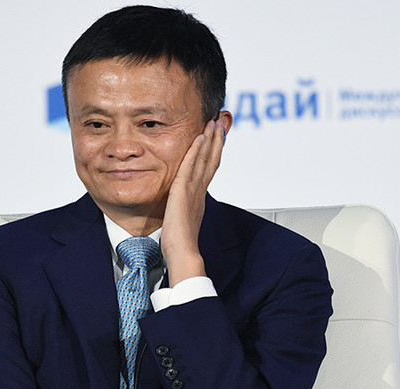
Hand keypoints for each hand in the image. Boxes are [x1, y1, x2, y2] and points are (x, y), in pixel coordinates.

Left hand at [160, 119, 225, 283]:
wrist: (183, 254)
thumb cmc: (179, 246)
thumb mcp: (181, 223)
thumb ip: (182, 213)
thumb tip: (179, 212)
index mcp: (199, 199)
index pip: (209, 170)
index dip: (214, 153)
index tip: (217, 138)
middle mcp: (200, 192)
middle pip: (212, 161)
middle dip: (216, 141)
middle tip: (220, 123)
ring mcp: (194, 191)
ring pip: (205, 160)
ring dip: (210, 140)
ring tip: (214, 123)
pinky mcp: (184, 191)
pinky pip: (191, 166)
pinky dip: (196, 151)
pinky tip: (199, 137)